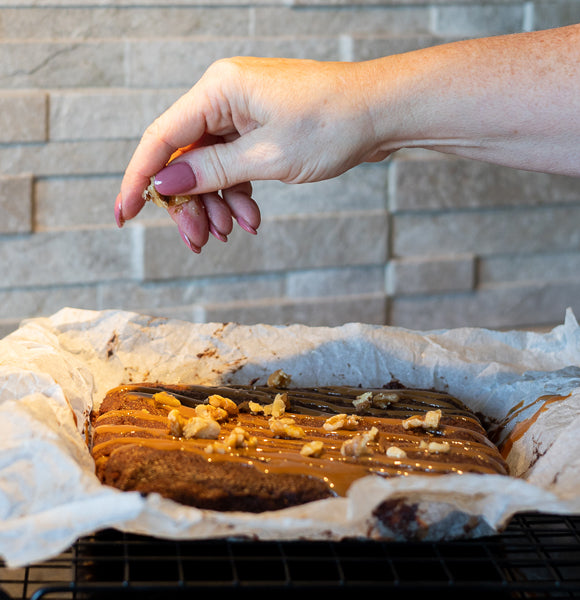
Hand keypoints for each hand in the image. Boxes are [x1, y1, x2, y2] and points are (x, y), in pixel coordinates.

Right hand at [116, 57, 389, 251]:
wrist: (381, 113)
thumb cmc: (332, 124)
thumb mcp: (267, 156)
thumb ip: (211, 171)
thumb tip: (164, 184)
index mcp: (219, 90)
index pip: (162, 138)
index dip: (139, 179)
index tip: (123, 214)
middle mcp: (225, 96)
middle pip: (185, 157)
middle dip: (191, 203)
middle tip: (197, 242)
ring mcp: (243, 113)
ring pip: (211, 166)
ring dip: (218, 204)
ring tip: (232, 233)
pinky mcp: (260, 128)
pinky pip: (235, 165)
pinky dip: (239, 194)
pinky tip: (250, 218)